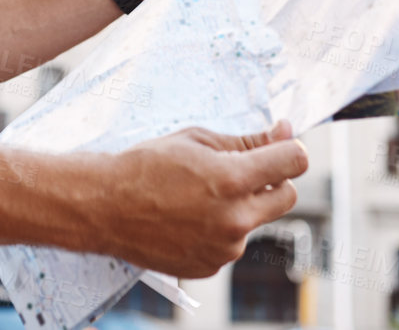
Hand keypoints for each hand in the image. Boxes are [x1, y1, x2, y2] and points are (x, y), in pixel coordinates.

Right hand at [95, 119, 307, 277]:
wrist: (105, 207)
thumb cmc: (147, 166)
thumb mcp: (197, 140)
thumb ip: (246, 142)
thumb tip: (283, 133)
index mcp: (231, 181)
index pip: (293, 162)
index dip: (291, 148)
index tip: (281, 143)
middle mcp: (234, 220)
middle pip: (287, 196)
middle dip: (273, 179)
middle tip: (243, 168)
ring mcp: (224, 248)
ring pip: (255, 220)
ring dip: (241, 206)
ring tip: (198, 195)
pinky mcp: (211, 266)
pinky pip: (231, 242)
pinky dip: (220, 228)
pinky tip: (189, 216)